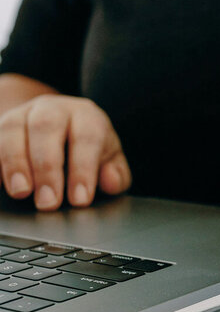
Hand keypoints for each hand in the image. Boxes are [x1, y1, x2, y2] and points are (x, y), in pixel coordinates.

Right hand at [0, 94, 131, 210]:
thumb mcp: (108, 158)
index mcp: (85, 115)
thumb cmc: (86, 147)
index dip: (83, 169)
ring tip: (21, 192)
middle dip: (47, 168)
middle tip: (48, 202)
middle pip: (46, 128)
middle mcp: (51, 109)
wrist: (55, 123)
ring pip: (13, 129)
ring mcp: (21, 115)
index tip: (80, 199)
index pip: (86, 137)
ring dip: (15, 163)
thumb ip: (115, 173)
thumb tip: (111, 182)